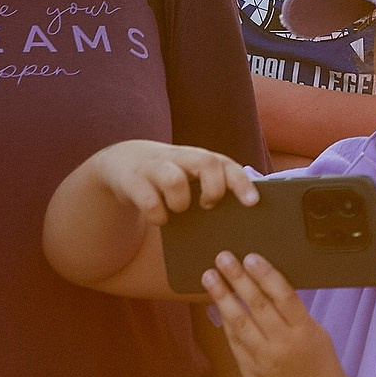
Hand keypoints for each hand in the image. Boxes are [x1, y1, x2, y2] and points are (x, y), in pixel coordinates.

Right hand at [91, 139, 258, 225]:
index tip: (253, 202)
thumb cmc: (169, 175)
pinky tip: (160, 218)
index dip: (241, 182)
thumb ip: (214, 184)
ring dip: (181, 202)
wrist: (123, 162)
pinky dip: (157, 215)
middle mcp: (180, 158)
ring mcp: (155, 167)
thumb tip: (245, 210)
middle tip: (208, 205)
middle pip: (207, 163)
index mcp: (199, 158)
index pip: (227, 164)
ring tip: (179, 210)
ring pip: (175, 180)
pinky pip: (149, 200)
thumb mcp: (190, 175)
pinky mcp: (133, 180)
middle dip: (214, 188)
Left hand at [203, 251, 352, 376]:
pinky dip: (225, 323)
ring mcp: (263, 360)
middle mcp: (282, 344)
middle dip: (238, 278)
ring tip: (209, 277)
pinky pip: (234, 343)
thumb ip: (293, 313)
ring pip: (239, 323)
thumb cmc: (321, 364)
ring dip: (222, 297)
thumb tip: (266, 287)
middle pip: (257, 305)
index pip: (283, 296)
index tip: (251, 257)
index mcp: (304, 331)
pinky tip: (217, 305)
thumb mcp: (316, 332)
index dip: (266, 274)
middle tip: (223, 257)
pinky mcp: (249, 373)